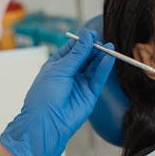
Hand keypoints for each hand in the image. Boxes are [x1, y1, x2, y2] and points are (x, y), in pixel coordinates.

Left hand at [0, 30, 114, 155]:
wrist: (47, 122)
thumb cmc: (44, 96)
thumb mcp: (59, 70)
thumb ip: (77, 54)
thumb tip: (87, 36)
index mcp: (57, 66)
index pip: (72, 49)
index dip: (82, 41)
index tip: (90, 33)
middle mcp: (69, 74)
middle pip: (85, 57)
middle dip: (93, 48)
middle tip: (101, 40)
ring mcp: (80, 84)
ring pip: (93, 67)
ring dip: (101, 56)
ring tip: (110, 46)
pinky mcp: (90, 94)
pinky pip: (98, 79)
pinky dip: (104, 68)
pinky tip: (109, 58)